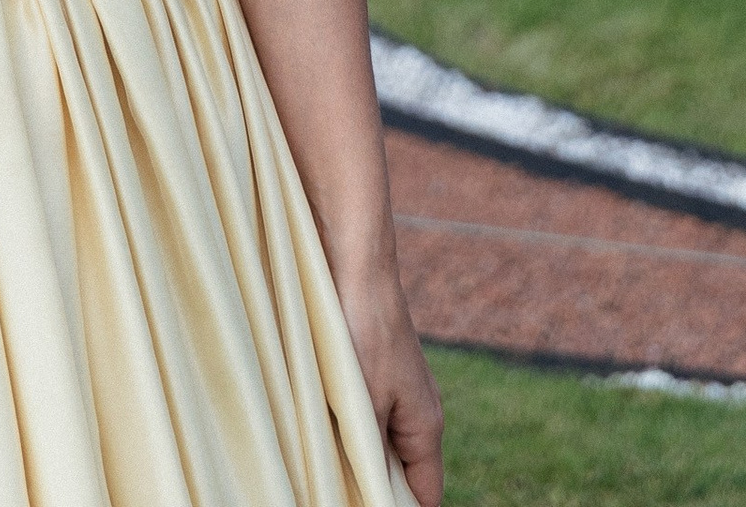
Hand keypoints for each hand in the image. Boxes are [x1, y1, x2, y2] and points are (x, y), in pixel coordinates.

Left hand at [340, 257, 442, 505]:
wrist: (355, 261)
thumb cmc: (365, 328)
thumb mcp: (366, 402)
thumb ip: (372, 453)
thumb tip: (376, 493)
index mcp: (427, 427)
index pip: (425, 497)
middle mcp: (417, 414)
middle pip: (402, 475)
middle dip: (371, 488)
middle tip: (334, 488)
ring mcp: (395, 393)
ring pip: (379, 446)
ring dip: (354, 457)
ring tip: (323, 464)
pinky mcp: (372, 375)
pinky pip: (364, 418)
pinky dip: (345, 429)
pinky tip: (319, 429)